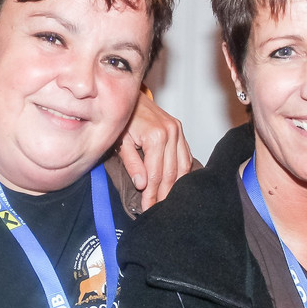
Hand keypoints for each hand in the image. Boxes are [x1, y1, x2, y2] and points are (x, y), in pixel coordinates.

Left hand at [117, 90, 191, 210]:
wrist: (128, 97)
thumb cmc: (122, 119)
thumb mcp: (121, 142)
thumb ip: (132, 163)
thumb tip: (142, 184)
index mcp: (156, 136)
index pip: (155, 174)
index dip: (151, 194)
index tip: (147, 208)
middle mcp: (171, 133)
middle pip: (171, 173)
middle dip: (163, 194)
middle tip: (157, 210)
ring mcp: (178, 131)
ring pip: (182, 167)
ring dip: (175, 186)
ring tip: (166, 201)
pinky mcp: (180, 131)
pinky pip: (186, 156)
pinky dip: (182, 172)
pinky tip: (177, 184)